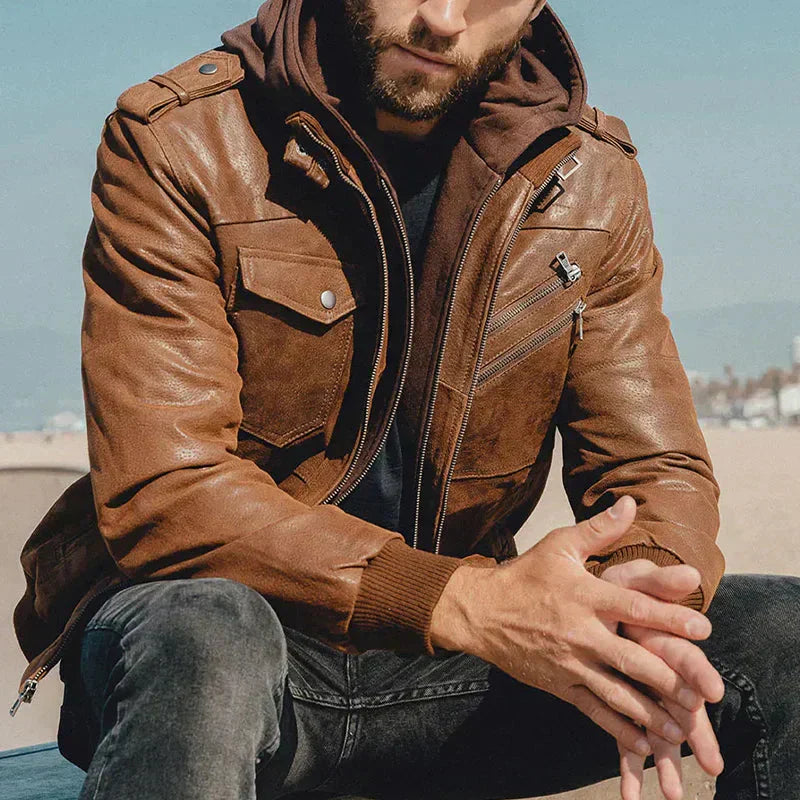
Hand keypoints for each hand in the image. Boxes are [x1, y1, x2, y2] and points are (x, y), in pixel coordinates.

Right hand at [431, 495, 713, 756]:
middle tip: (706, 691)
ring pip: (617, 693)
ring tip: (683, 727)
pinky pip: (594, 711)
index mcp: (585, 595)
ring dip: (652, 712)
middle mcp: (581, 632)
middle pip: (633, 659)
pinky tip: (645, 743)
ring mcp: (570, 663)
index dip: (669, 617)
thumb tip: (629, 503)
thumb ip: (598, 529)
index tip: (703, 628)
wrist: (480, 611)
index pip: (633, 607)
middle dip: (672, 677)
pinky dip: (620, 729)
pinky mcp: (560, 685)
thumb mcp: (559, 545)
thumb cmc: (525, 575)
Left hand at [601, 560, 725, 799]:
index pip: (684, 658)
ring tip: (672, 794)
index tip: (710, 692)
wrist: (592, 603)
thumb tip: (689, 572)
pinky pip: (626, 737)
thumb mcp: (630, 580)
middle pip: (681, 705)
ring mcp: (641, 691)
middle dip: (695, 732)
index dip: (697, 673)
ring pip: (658, 729)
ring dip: (667, 762)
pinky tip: (632, 792)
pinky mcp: (621, 703)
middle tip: (710, 763)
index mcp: (663, 641)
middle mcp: (658, 671)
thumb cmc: (615, 592)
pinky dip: (630, 763)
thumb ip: (656, 579)